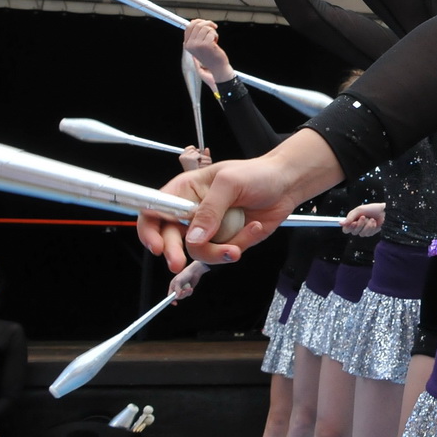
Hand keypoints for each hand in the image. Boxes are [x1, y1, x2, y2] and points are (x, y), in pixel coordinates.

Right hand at [137, 129, 342, 268]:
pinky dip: (240, 244)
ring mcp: (209, 229)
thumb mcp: (230, 183)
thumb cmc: (258, 173)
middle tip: (178, 263)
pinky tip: (254, 227)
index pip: (154, 210)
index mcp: (185, 191)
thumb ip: (210, 209)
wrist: (287, 184)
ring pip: (198, 252)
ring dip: (217, 251)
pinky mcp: (226, 240)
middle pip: (170, 238)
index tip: (157, 245)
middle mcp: (193, 212)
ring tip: (237, 243)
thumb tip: (194, 237)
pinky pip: (223, 253)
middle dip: (175, 252)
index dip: (149, 230)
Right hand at [169, 261, 208, 299]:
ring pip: (183, 296)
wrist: (194, 272)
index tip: (175, 303)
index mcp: (172, 286)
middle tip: (185, 291)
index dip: (171, 300)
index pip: (169, 295)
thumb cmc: (185, 275)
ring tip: (189, 289)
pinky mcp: (187, 290)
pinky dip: (189, 292)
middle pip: (177, 297)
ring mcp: (182, 289)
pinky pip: (187, 295)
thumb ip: (177, 290)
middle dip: (182, 295)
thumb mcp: (179, 281)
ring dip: (186, 293)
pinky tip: (191, 288)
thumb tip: (176, 298)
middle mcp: (176, 288)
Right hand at [178, 145, 211, 171]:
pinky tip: (198, 165)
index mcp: (182, 157)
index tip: (198, 153)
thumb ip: (203, 155)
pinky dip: (201, 160)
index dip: (195, 150)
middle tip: (198, 163)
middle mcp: (183, 156)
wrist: (194, 179)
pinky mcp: (191, 159)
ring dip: (202, 159)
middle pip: (196, 149)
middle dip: (200, 156)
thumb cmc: (196, 172)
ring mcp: (186, 157)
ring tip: (198, 165)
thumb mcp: (199, 162)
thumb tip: (206, 149)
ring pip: (199, 153)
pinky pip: (200, 155)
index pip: (190, 147)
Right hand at [183, 19, 233, 83]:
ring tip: (214, 39)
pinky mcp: (206, 45)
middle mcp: (190, 45)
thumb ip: (195, 34)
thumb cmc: (210, 56)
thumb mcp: (199, 45)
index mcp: (187, 44)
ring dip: (213, 31)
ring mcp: (198, 45)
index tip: (206, 23)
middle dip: (208, 24)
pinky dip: (216, 35)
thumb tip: (193, 21)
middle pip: (197, 25)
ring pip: (206, 28)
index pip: (189, 27)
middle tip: (214, 28)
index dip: (198, 21)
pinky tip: (216, 43)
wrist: (217, 67)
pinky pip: (212, 32)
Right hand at [342, 202, 385, 236]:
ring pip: (361, 234)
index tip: (353, 222)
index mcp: (353, 221)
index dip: (348, 228)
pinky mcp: (370, 233)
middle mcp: (357, 227)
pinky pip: (368, 234)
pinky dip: (371, 227)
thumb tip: (340, 223)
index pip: (346, 230)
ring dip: (367, 225)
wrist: (384, 211)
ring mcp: (364, 231)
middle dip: (360, 224)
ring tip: (371, 219)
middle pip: (353, 232)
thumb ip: (350, 217)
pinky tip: (374, 222)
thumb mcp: (359, 210)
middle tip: (364, 217)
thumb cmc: (371, 209)